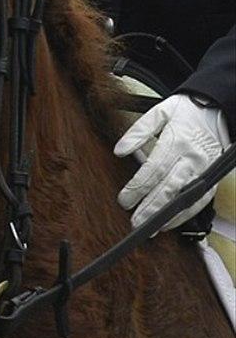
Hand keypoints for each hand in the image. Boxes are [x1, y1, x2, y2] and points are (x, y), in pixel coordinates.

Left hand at [113, 94, 229, 230]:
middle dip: (151, 207)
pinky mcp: (211, 179)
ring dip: (167, 216)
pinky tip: (168, 222)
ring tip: (149, 228)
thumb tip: (119, 150)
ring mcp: (204, 171)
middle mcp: (192, 159)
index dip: (138, 187)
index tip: (124, 199)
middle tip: (134, 221)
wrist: (218, 110)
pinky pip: (199, 202)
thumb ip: (138, 131)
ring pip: (185, 198)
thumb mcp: (159, 112)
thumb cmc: (186, 112)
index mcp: (177, 141)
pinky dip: (184, 215)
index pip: (154, 169)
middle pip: (169, 188)